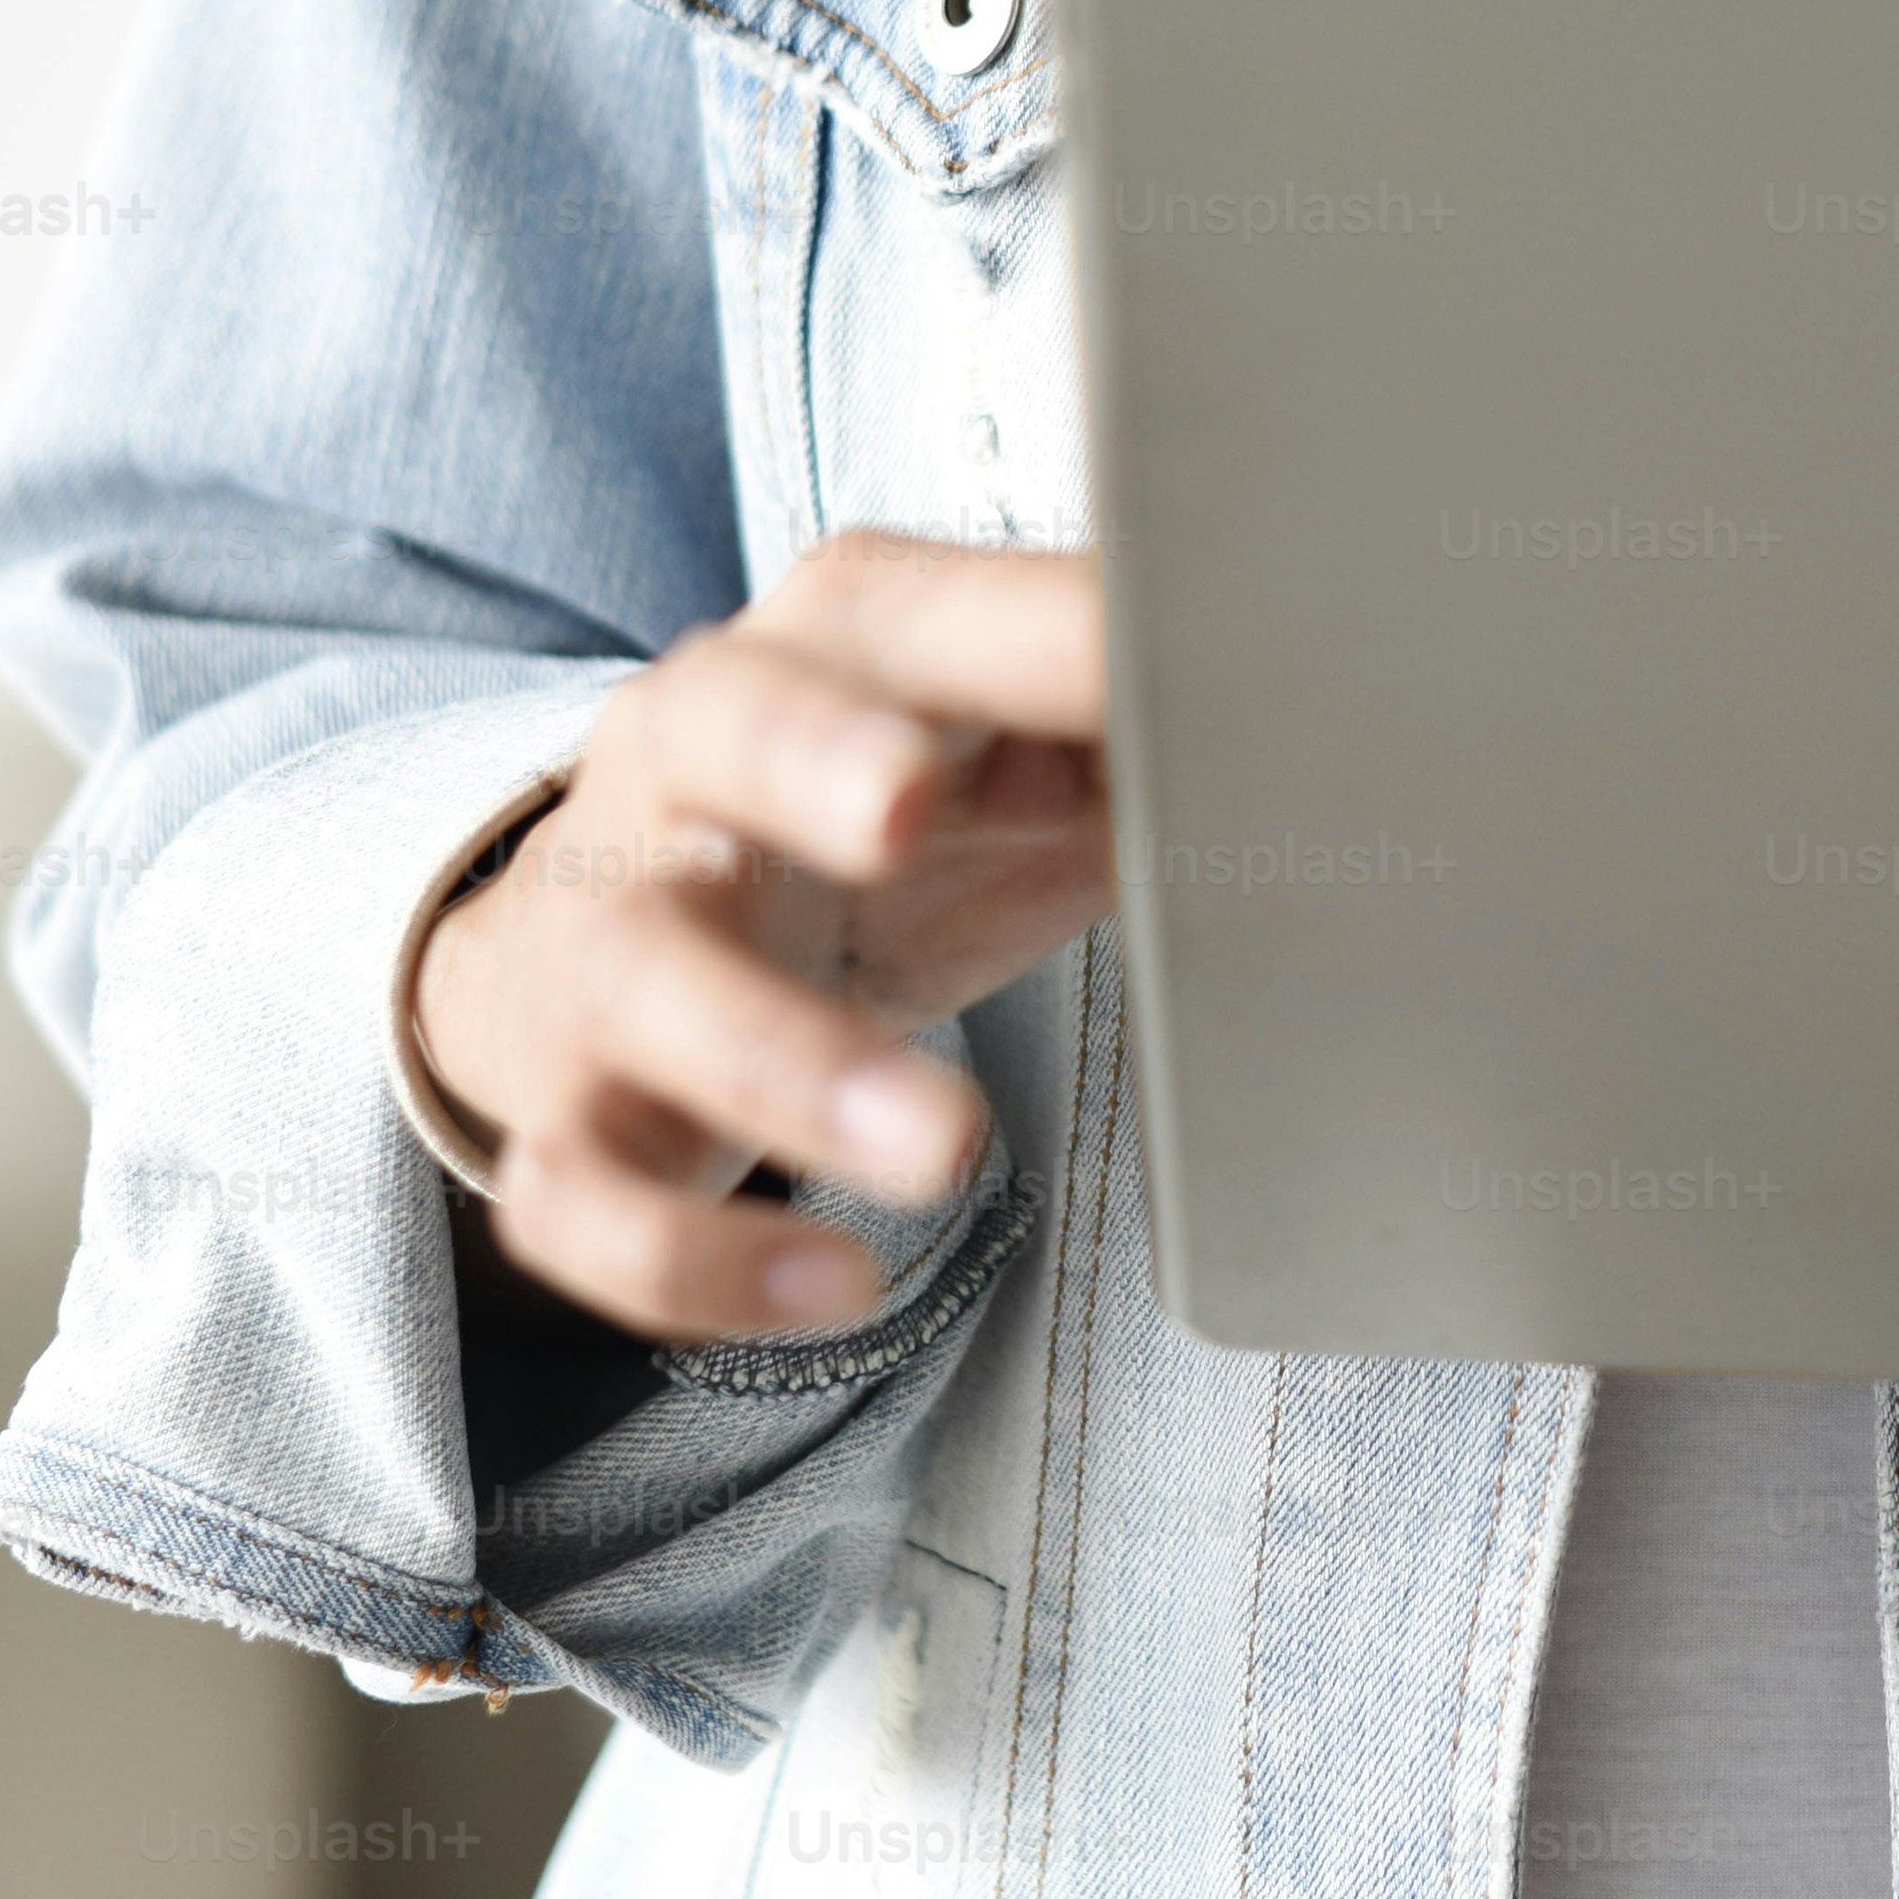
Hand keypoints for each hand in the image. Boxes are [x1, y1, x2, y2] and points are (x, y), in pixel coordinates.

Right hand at [409, 528, 1108, 1345]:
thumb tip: (1336, 733)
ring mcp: (606, 943)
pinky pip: (581, 1194)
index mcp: (822, 654)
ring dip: (788, 1068)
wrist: (614, 938)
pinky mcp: (562, 1112)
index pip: (902, 613)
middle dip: (812, 757)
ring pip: (651, 983)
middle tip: (910, 805)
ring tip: (944, 1149)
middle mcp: (685, 769)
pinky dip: (700, 1258)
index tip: (1130, 653)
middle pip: (722, 726)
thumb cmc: (879, 834)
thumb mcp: (1013, 759)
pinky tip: (836, 1285)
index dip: (1010, 635)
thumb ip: (1143, 736)